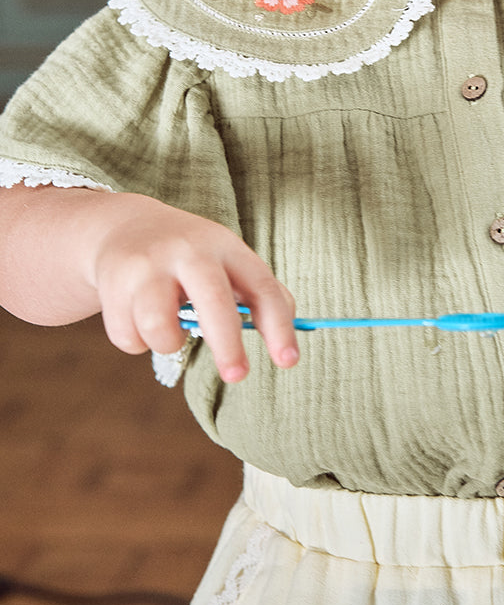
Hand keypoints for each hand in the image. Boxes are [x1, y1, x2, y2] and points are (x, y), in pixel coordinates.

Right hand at [89, 193, 298, 381]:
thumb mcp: (226, 260)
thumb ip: (258, 295)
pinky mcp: (113, 284)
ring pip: (160, 329)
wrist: (124, 228)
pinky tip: (136, 315)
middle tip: (238, 376)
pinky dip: (137, 341)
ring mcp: (147, 266)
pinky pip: (128, 338)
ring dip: (168, 343)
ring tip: (167, 326)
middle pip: (213, 300)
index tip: (289, 361)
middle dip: (227, 344)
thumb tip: (287, 343)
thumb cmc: (190, 257)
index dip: (278, 325)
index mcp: (224, 246)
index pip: (260, 286)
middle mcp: (188, 251)